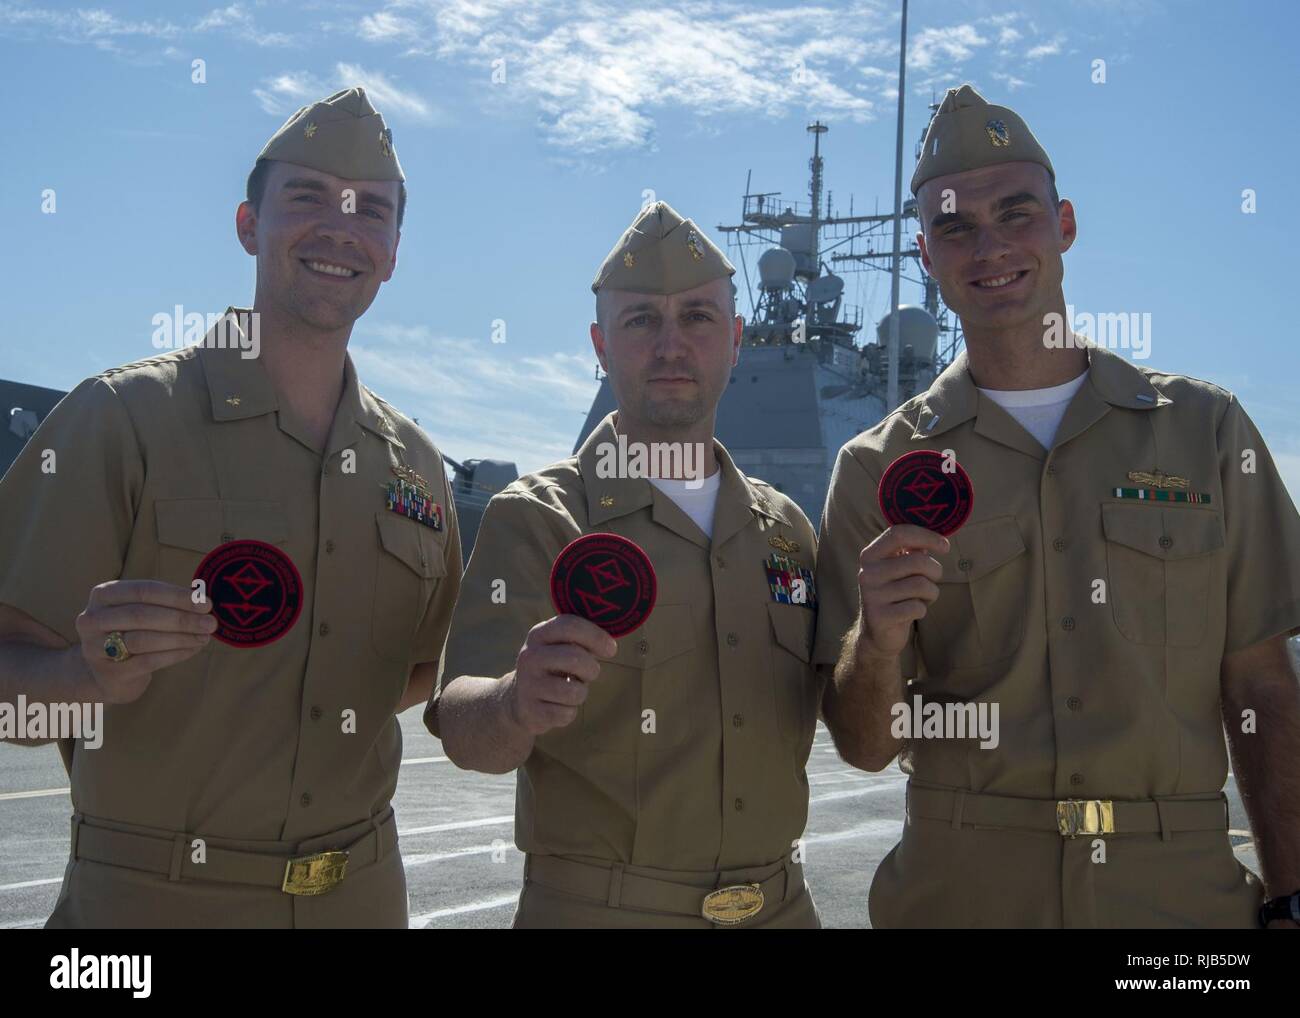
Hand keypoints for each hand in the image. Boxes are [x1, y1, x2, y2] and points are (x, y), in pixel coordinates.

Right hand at [74, 580, 216, 703]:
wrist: (106, 672)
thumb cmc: (131, 631)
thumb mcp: (141, 610)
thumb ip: (166, 603)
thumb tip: (204, 602)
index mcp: (103, 595)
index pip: (143, 590)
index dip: (177, 597)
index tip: (206, 604)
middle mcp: (93, 619)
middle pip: (142, 615)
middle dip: (182, 619)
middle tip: (210, 623)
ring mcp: (96, 647)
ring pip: (144, 639)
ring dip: (181, 637)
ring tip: (205, 636)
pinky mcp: (109, 672)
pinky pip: (148, 661)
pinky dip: (175, 654)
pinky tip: (193, 649)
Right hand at [504, 615, 616, 735]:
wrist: (517, 699)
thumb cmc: (552, 667)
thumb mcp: (559, 645)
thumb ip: (582, 638)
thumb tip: (611, 642)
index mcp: (538, 634)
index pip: (570, 626)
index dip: (596, 636)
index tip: (611, 649)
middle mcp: (529, 657)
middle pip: (576, 658)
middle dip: (592, 669)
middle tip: (589, 673)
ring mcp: (528, 685)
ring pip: (574, 691)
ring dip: (581, 693)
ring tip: (570, 690)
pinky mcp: (531, 711)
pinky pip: (567, 714)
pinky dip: (569, 712)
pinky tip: (557, 706)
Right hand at [855, 525, 949, 659]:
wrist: (877, 632)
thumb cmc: (895, 593)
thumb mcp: (899, 568)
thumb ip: (913, 551)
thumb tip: (936, 539)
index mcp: (870, 555)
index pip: (898, 534)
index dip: (926, 536)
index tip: (945, 546)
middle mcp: (867, 573)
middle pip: (917, 561)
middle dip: (935, 570)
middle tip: (934, 579)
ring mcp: (872, 595)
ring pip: (921, 585)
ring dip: (931, 592)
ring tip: (923, 597)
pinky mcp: (880, 617)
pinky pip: (917, 607)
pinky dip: (922, 610)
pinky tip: (913, 612)